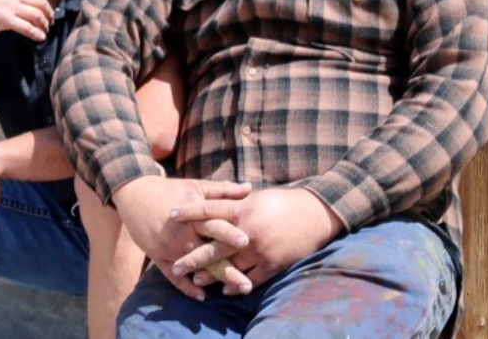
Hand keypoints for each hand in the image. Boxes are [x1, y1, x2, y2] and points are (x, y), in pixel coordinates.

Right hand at [0, 0, 66, 42]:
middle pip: (39, 0)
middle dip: (49, 11)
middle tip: (51, 19)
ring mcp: (8, 4)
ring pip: (36, 14)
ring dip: (43, 23)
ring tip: (45, 29)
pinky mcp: (4, 18)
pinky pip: (26, 26)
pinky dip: (35, 32)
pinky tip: (40, 37)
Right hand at [111, 175, 251, 300]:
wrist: (134, 194)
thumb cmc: (170, 190)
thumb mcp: (196, 186)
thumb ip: (224, 190)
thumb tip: (250, 188)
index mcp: (192, 215)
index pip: (214, 225)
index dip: (230, 233)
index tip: (247, 242)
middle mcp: (181, 234)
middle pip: (207, 253)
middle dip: (228, 269)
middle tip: (247, 284)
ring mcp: (169, 248)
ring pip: (194, 268)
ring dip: (212, 281)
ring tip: (231, 293)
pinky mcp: (158, 257)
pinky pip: (172, 276)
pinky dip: (186, 287)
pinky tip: (202, 296)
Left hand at [169, 187, 344, 292]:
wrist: (317, 214)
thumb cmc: (286, 202)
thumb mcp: (259, 198)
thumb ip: (237, 204)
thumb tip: (218, 203)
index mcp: (244, 209)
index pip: (210, 209)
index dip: (189, 211)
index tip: (170, 214)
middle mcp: (249, 230)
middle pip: (214, 246)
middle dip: (194, 257)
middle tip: (176, 265)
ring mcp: (261, 249)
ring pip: (231, 266)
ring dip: (212, 275)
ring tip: (196, 281)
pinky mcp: (273, 263)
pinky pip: (252, 278)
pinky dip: (238, 284)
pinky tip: (226, 289)